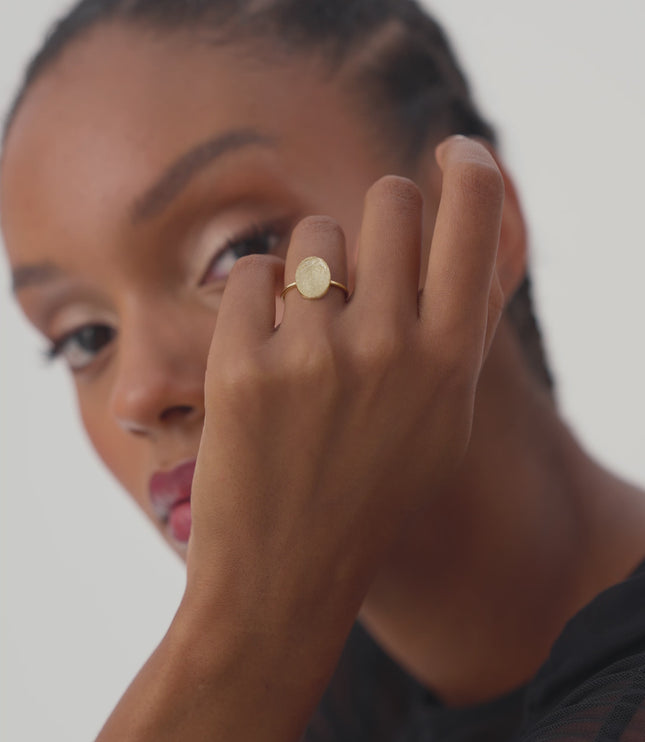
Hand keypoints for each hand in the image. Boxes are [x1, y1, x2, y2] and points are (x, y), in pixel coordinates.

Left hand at [181, 136, 504, 733]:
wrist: (289, 569)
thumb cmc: (371, 486)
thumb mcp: (439, 414)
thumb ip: (456, 325)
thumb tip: (463, 231)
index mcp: (449, 358)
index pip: (474, 219)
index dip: (469, 170)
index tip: (454, 153)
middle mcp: (391, 346)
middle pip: (390, 200)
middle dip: (377, 216)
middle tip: (362, 257)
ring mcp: (316, 355)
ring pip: (313, 233)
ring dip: (311, 265)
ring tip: (306, 329)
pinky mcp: (243, 365)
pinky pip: (251, 274)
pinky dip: (257, 301)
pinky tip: (263, 349)